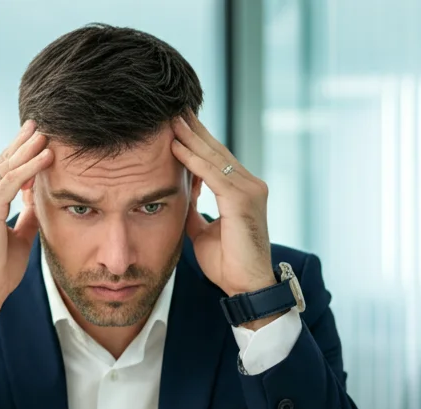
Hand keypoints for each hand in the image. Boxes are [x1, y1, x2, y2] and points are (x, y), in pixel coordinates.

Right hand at [0, 121, 53, 335]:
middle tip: (39, 124)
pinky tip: (46, 157)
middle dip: (21, 143)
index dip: (19, 154)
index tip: (36, 139)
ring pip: (6, 167)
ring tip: (46, 133)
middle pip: (1, 162)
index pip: (1, 171)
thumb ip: (26, 216)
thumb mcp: (18, 238)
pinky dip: (30, 168)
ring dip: (28, 149)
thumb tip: (39, 199)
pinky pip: (11, 182)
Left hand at [170, 116, 274, 299]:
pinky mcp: (242, 201)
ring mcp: (249, 191)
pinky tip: (176, 147)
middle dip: (193, 130)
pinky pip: (213, 174)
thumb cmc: (228, 264)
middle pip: (216, 150)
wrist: (246, 286)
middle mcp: (249, 185)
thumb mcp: (203, 232)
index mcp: (241, 191)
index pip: (216, 159)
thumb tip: (182, 197)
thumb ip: (195, 211)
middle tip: (172, 109)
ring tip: (171, 120)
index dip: (196, 141)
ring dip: (190, 138)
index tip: (176, 124)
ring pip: (214, 157)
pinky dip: (193, 160)